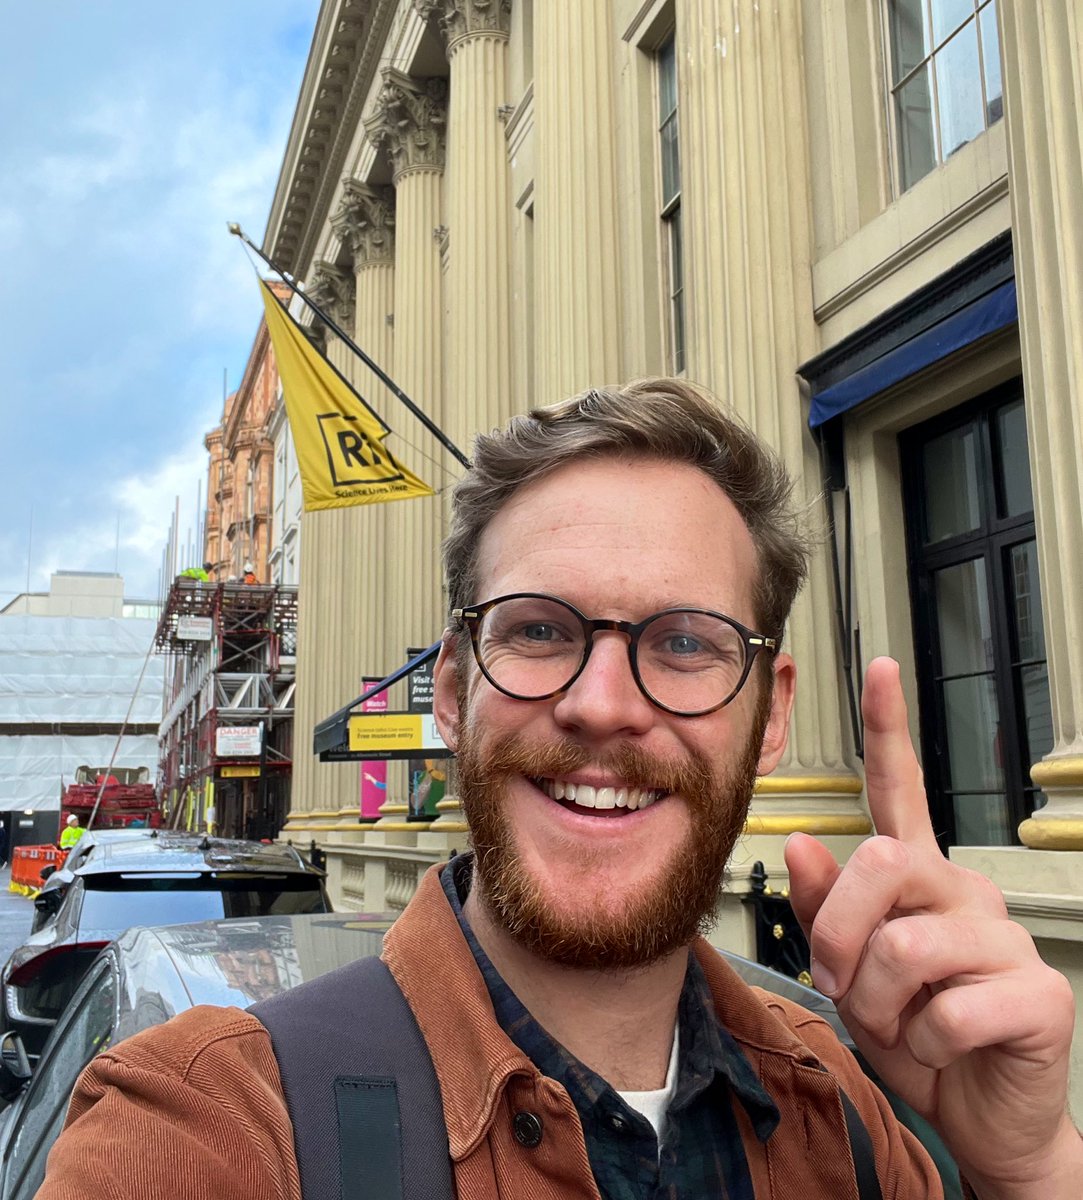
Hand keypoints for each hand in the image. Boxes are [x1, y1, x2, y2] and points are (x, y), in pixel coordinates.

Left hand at [785, 657, 1079, 1197]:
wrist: (975, 1116)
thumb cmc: (912, 1030)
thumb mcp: (849, 970)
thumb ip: (826, 909)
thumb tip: (803, 842)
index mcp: (919, 877)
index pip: (903, 789)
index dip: (890, 727)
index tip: (879, 668)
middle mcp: (965, 890)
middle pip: (879, 865)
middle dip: (840, 935)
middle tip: (844, 983)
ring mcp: (1006, 938)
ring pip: (905, 947)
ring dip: (879, 1004)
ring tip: (900, 1022)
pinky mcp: (1037, 993)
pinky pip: (947, 1010)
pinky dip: (923, 1043)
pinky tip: (945, 1046)